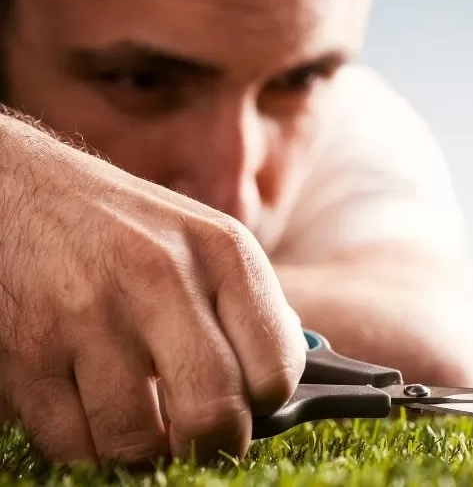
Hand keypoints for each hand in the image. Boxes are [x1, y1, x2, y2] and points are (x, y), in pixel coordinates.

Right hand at [0, 114, 305, 464]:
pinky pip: (72, 443)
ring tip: (142, 422)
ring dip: (145, 450)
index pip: (277, 368)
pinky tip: (93, 411)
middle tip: (201, 439)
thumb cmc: (124, 227)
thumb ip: (245, 306)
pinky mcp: (27, 348)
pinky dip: (87, 445)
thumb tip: (280, 379)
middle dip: (213, 445)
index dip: (267, 404)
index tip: (250, 405)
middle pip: (214, 414)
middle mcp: (161, 277)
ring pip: (138, 443)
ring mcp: (90, 314)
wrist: (21, 190)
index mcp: (222, 252)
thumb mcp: (203, 239)